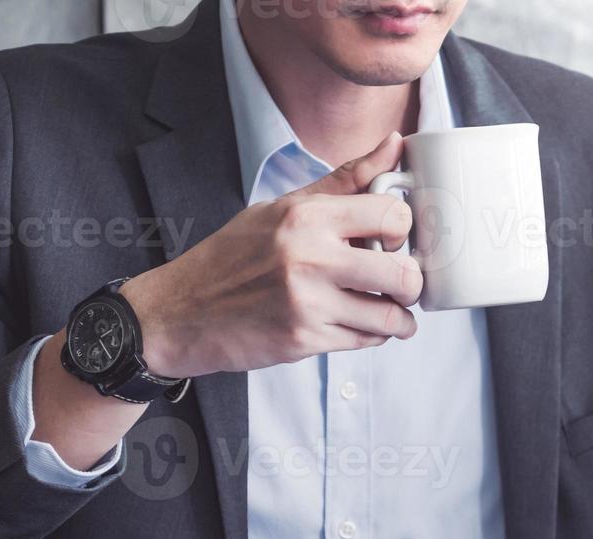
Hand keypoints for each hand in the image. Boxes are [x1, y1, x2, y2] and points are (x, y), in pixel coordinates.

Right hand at [122, 132, 422, 378]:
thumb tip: (395, 144)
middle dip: (411, 282)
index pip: (394, 215)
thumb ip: (345, 180)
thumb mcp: (283, 208)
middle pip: (402, 273)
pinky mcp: (304, 340)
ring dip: (399, 317)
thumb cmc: (234, 256)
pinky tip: (361, 324)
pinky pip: (366, 341)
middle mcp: (309, 257)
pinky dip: (373, 335)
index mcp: (307, 216)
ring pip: (390, 316)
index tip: (395, 240)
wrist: (181, 312)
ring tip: (390, 310)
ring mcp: (308, 303)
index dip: (404, 230)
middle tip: (401, 282)